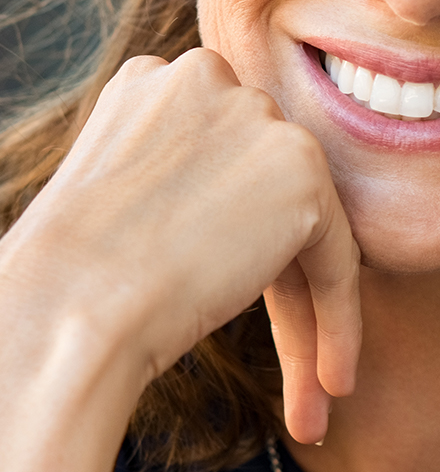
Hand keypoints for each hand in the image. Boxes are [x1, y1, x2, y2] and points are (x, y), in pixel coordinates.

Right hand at [2, 47, 359, 440]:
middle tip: (284, 357)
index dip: (230, 239)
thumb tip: (231, 211)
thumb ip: (184, 178)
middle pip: (264, 194)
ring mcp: (260, 118)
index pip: (223, 164)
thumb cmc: (70, 275)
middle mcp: (213, 79)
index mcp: (159, 81)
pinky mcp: (302, 170)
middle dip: (273, 277)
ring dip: (307, 313)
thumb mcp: (121, 194)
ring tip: (313, 391)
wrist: (67, 306)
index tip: (223, 297)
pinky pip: (337, 257)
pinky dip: (339, 322)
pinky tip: (331, 384)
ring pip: (304, 228)